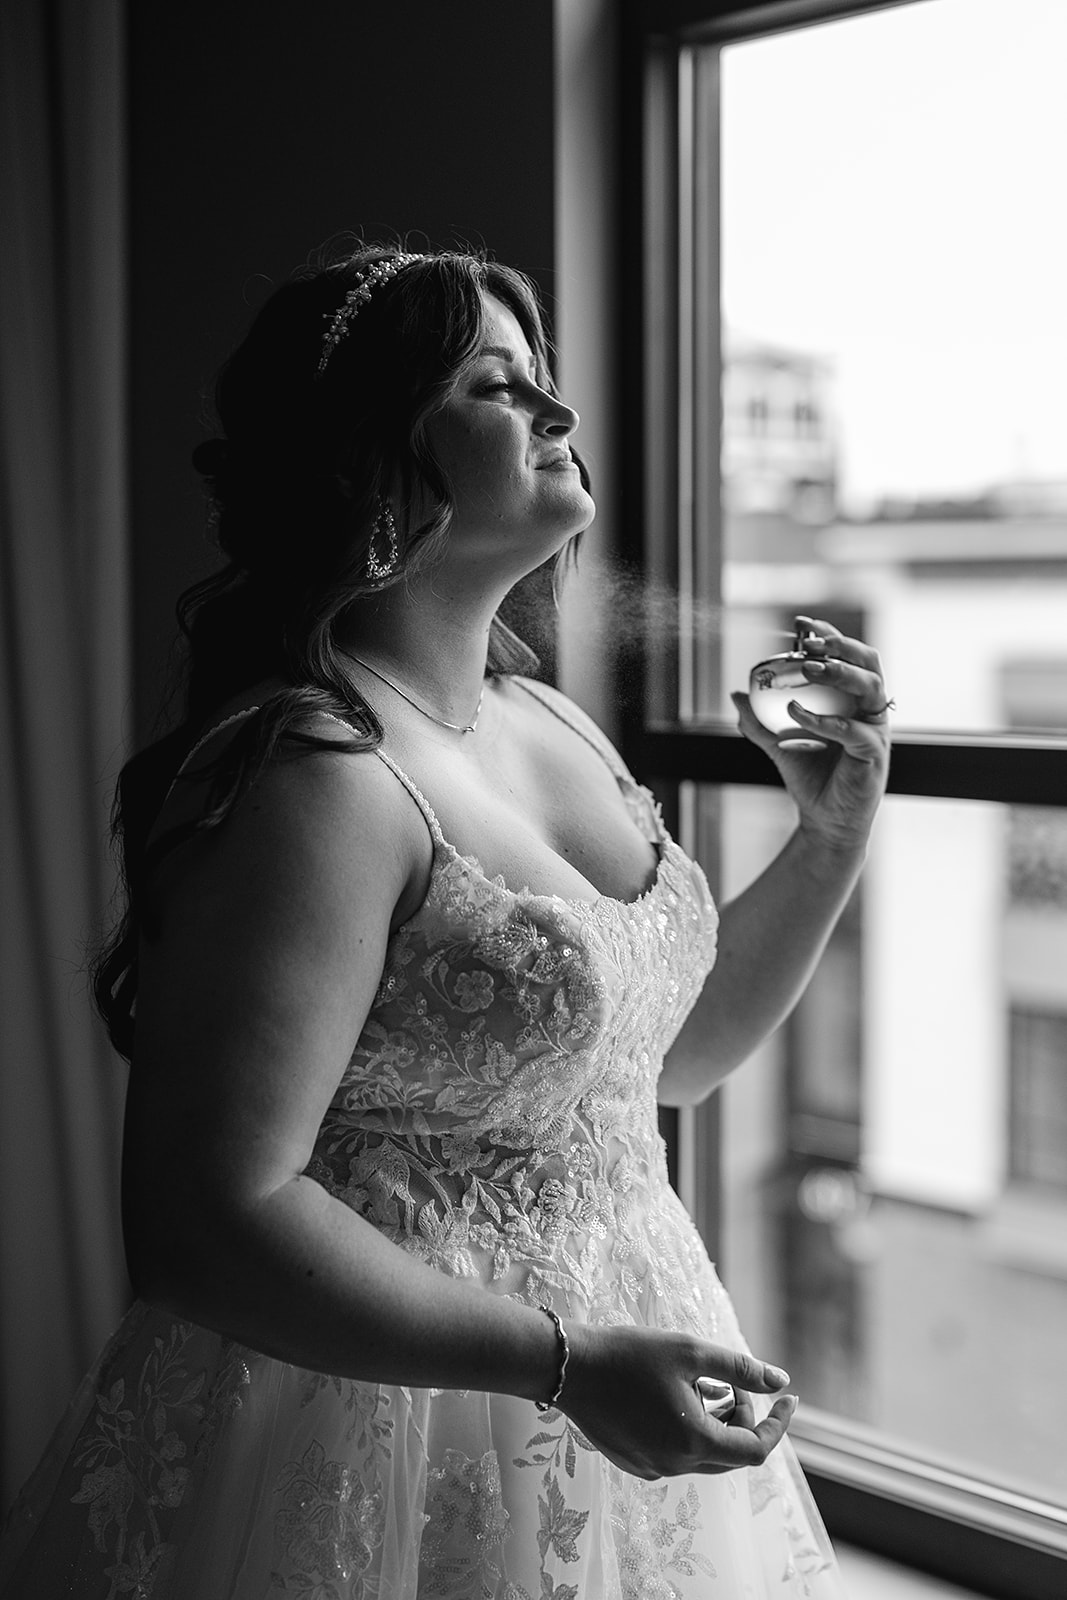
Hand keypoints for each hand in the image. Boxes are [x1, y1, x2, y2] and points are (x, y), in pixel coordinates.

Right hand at [558, 1322, 797, 1479]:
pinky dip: (691, 1428)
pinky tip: (678, 1395)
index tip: (791, 1398)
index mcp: (693, 1443)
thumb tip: (781, 1382)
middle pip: (730, 1454)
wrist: (569, 1367)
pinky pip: (677, 1452)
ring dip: (717, 1422)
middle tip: (733, 1383)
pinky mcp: (633, 1461)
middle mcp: (674, 1466)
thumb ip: (740, 1369)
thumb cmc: (630, 1353)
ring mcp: (652, 1468)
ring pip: (703, 1453)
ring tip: (706, 1384)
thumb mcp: (691, 1352)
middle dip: (744, 1418)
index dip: (778, 1424)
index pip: (756, 1449)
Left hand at [732, 615, 890, 854]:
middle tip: (809, 642)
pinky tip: (797, 715)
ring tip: (808, 668)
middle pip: (868, 662)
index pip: (848, 656)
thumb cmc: (811, 779)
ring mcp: (876, 731)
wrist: (824, 821)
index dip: (829, 635)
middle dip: (840, 644)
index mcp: (853, 701)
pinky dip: (825, 720)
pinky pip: (854, 731)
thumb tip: (737, 694)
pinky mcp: (874, 754)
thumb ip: (759, 720)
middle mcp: (869, 710)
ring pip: (870, 686)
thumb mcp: (779, 745)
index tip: (801, 625)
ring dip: (839, 672)